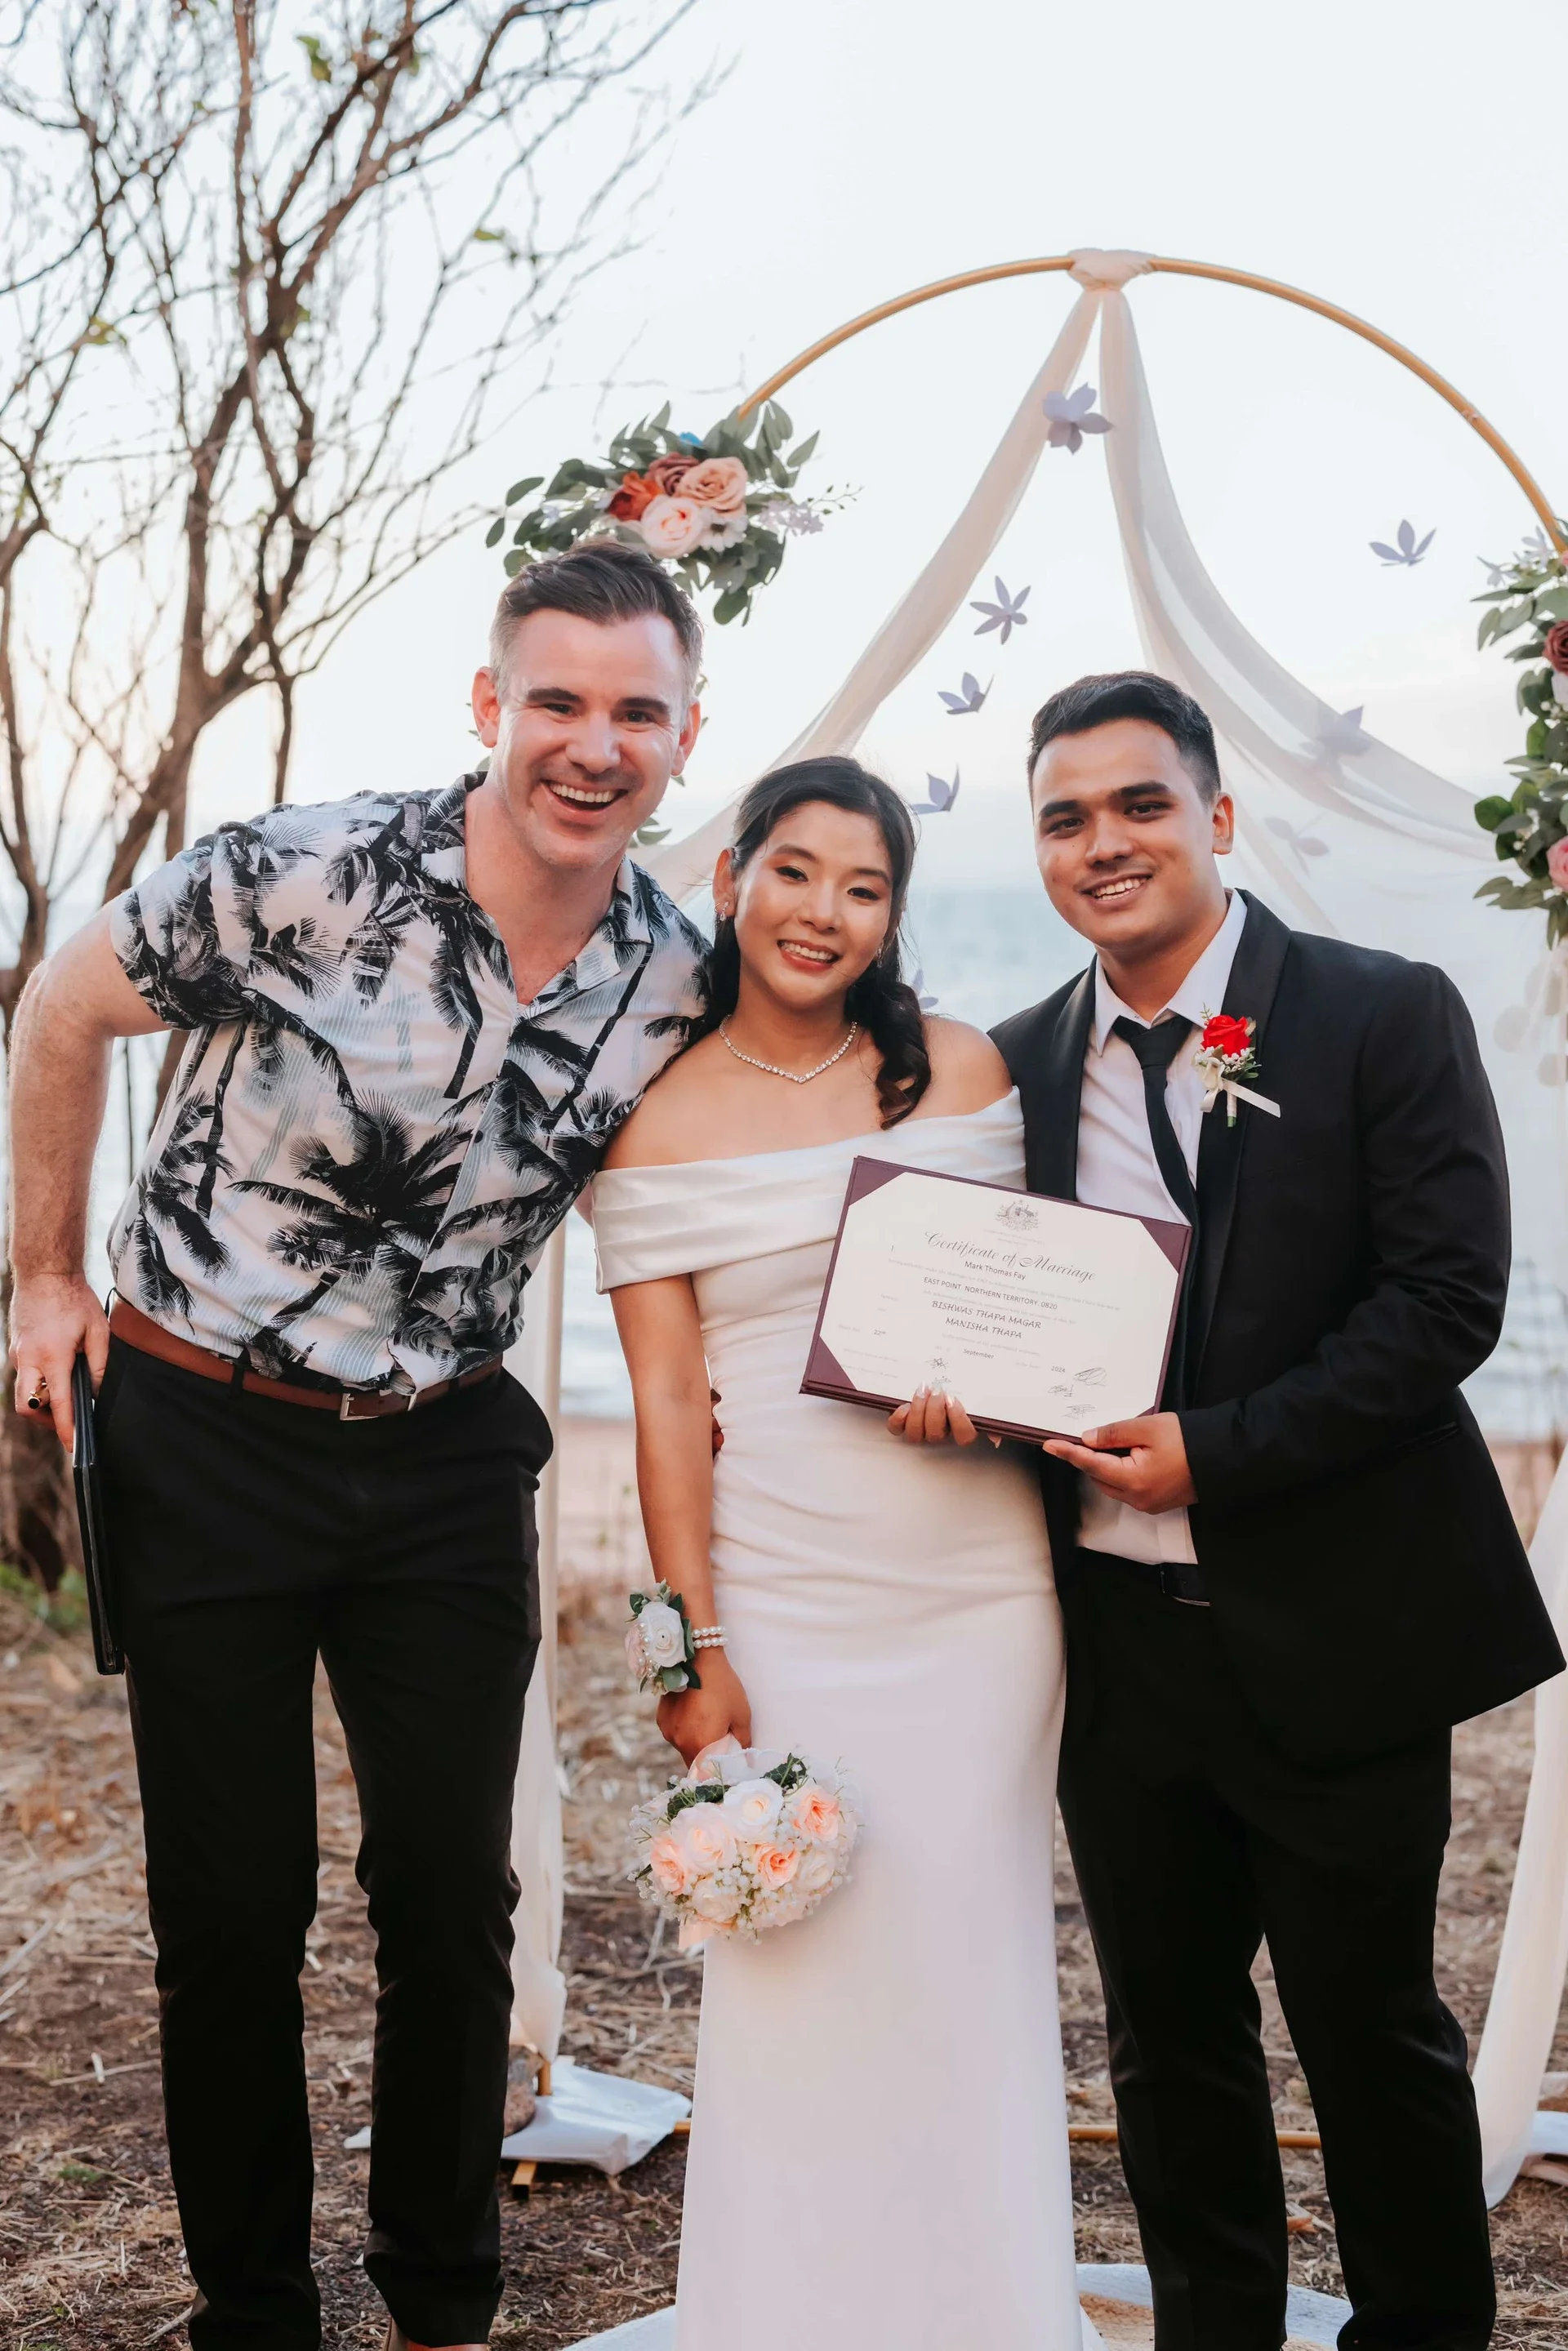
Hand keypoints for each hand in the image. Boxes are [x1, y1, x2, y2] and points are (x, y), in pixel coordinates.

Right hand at [9, 1272, 107, 1451]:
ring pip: (23, 1393)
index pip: (58, 1404)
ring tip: (66, 1394)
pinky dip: (38, 1382)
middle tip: (68, 1419)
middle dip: (46, 1420)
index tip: (73, 1446)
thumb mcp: (98, 1330)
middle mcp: (28, 1359)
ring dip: (42, 1401)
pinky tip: (57, 1372)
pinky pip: (24, 1375)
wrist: (44, 1271)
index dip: (66, 1429)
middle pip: (28, 1406)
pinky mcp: (15, 1348)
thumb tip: (97, 1392)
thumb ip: (99, 1364)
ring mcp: (17, 1354)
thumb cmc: (74, 1297)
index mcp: (52, 1357)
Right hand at [656, 1650, 752, 1767]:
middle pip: (694, 1764)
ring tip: (706, 1726)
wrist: (698, 1658)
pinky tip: (693, 1715)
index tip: (724, 1769)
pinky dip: (684, 1732)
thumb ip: (743, 1742)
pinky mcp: (662, 1719)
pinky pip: (675, 1735)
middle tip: (718, 1747)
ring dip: (694, 1745)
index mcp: (702, 1745)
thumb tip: (744, 1761)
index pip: (707, 1775)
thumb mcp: (741, 1715)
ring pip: (683, 1749)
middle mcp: (681, 1742)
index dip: (716, 1775)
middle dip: (706, 1761)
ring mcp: (669, 1731)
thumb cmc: (724, 1687)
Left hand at [886, 1387, 999, 1446]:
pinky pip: (896, 1428)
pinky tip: (904, 1405)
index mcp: (960, 1427)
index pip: (964, 1437)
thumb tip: (996, 1437)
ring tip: (922, 1391)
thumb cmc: (961, 1389)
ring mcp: (920, 1428)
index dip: (958, 1420)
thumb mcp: (979, 1399)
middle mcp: (940, 1431)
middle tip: (936, 1390)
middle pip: (935, 1435)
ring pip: (915, 1434)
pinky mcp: (902, 1422)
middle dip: (934, 1411)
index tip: (954, 1399)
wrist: (935, 1379)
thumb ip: (990, 1414)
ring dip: (917, 1412)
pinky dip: (898, 1418)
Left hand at [1042, 1412, 1196, 1512]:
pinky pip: (1128, 1488)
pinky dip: (1120, 1472)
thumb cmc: (1187, 1440)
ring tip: (1106, 1443)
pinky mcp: (1157, 1502)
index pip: (1091, 1464)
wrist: (1224, 1457)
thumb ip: (1114, 1433)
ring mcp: (1148, 1504)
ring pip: (1113, 1484)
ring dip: (1104, 1466)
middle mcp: (1137, 1499)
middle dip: (1088, 1458)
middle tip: (1080, 1437)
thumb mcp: (1147, 1428)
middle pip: (1100, 1477)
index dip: (1069, 1453)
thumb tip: (1087, 1439)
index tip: (1049, 1444)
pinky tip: (1125, 1455)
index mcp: (1133, 1481)